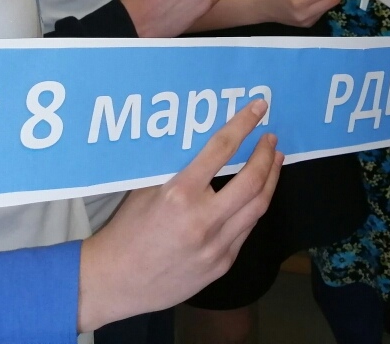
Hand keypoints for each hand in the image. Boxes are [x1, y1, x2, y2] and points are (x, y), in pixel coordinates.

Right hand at [77, 99, 281, 330]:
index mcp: (180, 194)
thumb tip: (203, 142)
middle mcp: (202, 220)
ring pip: (258, 207)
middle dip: (266, 155)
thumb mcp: (146, 190)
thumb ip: (178, 168)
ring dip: (270, 180)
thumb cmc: (127, 230)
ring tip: (274, 162)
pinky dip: (254, 208)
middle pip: (252, 181)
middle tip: (271, 139)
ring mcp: (215, 246)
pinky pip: (246, 230)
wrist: (116, 282)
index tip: (259, 108)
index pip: (221, 149)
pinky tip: (256, 196)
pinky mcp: (221, 265)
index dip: (243, 124)